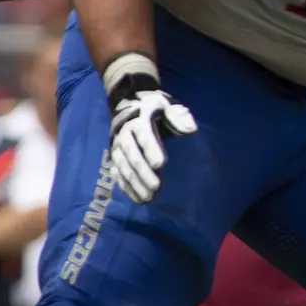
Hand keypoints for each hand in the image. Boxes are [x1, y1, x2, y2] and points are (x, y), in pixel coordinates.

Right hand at [105, 54, 196, 202]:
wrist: (129, 105)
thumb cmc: (157, 109)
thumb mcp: (168, 106)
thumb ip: (178, 116)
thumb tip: (191, 131)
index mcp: (139, 120)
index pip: (144, 135)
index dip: (151, 149)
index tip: (161, 164)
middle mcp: (124, 135)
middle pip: (132, 156)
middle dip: (143, 172)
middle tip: (157, 187)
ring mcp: (117, 148)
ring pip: (123, 168)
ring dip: (135, 183)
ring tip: (149, 198)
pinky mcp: (115, 159)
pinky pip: (118, 175)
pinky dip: (127, 188)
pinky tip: (139, 200)